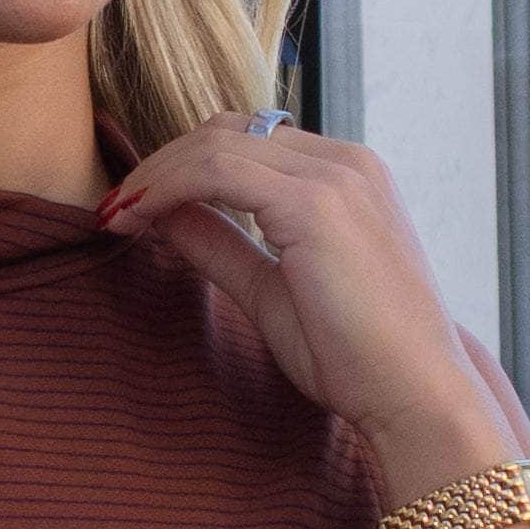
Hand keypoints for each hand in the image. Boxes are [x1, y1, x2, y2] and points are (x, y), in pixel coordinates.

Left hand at [103, 120, 515, 490]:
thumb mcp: (272, 291)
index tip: (134, 204)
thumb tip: (164, 215)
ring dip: (156, 175)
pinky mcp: (315, 204)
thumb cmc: (356, 358)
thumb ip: (222, 245)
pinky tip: (135, 217)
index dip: (183, 164)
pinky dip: (167, 187)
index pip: (249, 142)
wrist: (416, 396)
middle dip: (162, 163)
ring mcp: (335, 177)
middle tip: (114, 206)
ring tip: (115, 214)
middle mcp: (347, 162)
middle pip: (228, 132)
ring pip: (216, 144)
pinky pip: (217, 171)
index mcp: (349, 175)